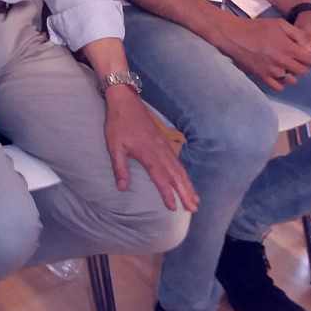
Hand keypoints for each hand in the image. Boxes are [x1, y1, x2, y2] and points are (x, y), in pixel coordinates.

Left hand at [103, 89, 198, 211]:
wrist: (125, 101)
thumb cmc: (118, 124)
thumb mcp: (114, 147)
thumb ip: (119, 168)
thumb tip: (122, 188)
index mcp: (148, 154)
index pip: (160, 178)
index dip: (167, 194)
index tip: (173, 207)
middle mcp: (160, 151)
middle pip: (176, 175)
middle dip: (185, 192)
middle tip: (193, 208)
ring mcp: (164, 145)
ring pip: (179, 169)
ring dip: (188, 185)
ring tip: (195, 200)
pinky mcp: (164, 141)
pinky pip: (177, 160)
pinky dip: (184, 173)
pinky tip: (186, 180)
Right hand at [215, 13, 310, 90]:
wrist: (234, 36)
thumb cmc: (257, 28)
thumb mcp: (280, 24)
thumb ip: (298, 34)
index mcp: (288, 48)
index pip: (310, 60)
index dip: (310, 56)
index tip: (303, 52)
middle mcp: (282, 62)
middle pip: (303, 71)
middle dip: (302, 65)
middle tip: (294, 58)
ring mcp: (272, 71)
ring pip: (292, 80)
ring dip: (291, 74)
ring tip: (285, 65)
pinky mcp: (262, 77)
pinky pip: (278, 87)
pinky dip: (280, 82)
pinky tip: (277, 73)